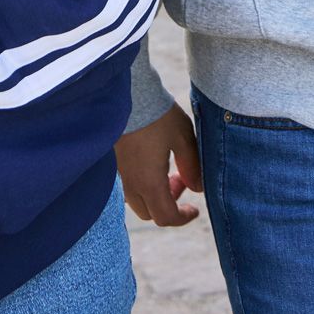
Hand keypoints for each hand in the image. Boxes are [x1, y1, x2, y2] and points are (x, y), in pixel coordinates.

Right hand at [115, 103, 203, 226]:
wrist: (127, 95)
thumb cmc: (157, 116)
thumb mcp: (183, 139)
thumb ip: (192, 166)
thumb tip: (197, 188)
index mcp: (149, 182)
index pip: (165, 217)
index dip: (183, 218)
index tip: (195, 209)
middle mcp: (131, 183)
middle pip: (150, 213)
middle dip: (170, 205)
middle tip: (182, 181)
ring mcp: (120, 174)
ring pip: (139, 200)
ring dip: (157, 194)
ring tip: (170, 169)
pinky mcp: (116, 163)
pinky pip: (130, 186)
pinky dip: (145, 184)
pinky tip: (155, 161)